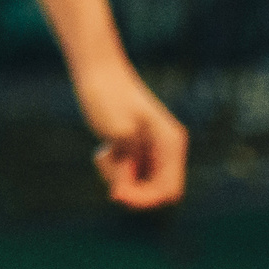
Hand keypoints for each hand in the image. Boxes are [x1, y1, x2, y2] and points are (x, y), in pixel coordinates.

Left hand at [73, 60, 187, 208]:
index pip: (169, 191)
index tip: (116, 194)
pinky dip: (114, 169)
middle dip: (130, 188)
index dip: (144, 200)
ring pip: (140, 183)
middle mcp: (167, 149)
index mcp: (171, 144)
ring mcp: (152, 149)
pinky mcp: (137, 148)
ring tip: (104, 152)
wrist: (97, 69)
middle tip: (107, 165)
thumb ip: (123, 167)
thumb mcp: (116, 134)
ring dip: (119, 177)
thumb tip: (121, 195)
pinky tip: (103, 150)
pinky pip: (129, 173)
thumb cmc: (108, 95)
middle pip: (156, 191)